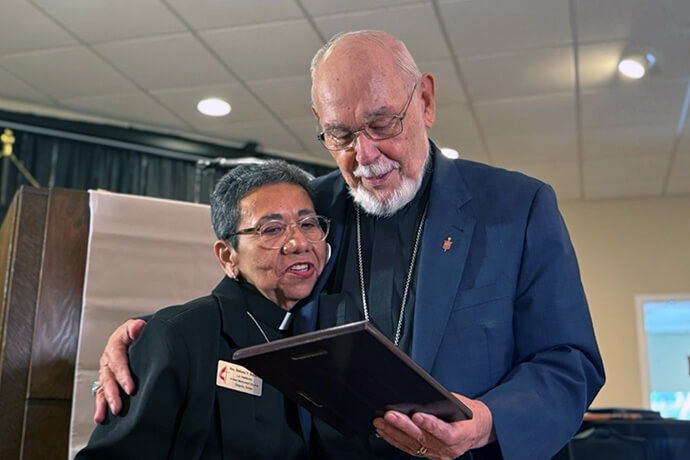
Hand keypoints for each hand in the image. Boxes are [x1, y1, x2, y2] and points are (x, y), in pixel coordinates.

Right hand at [93, 319, 145, 423]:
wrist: (133, 335)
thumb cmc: (136, 332)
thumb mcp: (136, 327)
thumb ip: (136, 327)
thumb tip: (138, 326)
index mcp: (114, 345)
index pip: (118, 361)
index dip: (123, 375)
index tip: (130, 388)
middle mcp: (107, 359)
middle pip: (108, 377)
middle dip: (112, 393)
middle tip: (118, 406)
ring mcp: (106, 371)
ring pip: (103, 387)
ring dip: (104, 402)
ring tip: (105, 415)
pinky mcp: (107, 380)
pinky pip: (101, 393)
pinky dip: (100, 405)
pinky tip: (100, 417)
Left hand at [372, 393, 494, 458]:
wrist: (477, 430)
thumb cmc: (469, 414)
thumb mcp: (461, 405)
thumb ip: (443, 404)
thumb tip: (419, 398)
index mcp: (462, 435)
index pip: (445, 433)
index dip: (431, 425)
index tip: (417, 415)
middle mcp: (449, 449)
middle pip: (424, 438)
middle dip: (404, 426)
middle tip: (389, 415)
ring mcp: (438, 454)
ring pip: (413, 445)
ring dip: (394, 432)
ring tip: (380, 421)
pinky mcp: (429, 455)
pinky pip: (409, 449)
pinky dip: (395, 439)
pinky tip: (384, 431)